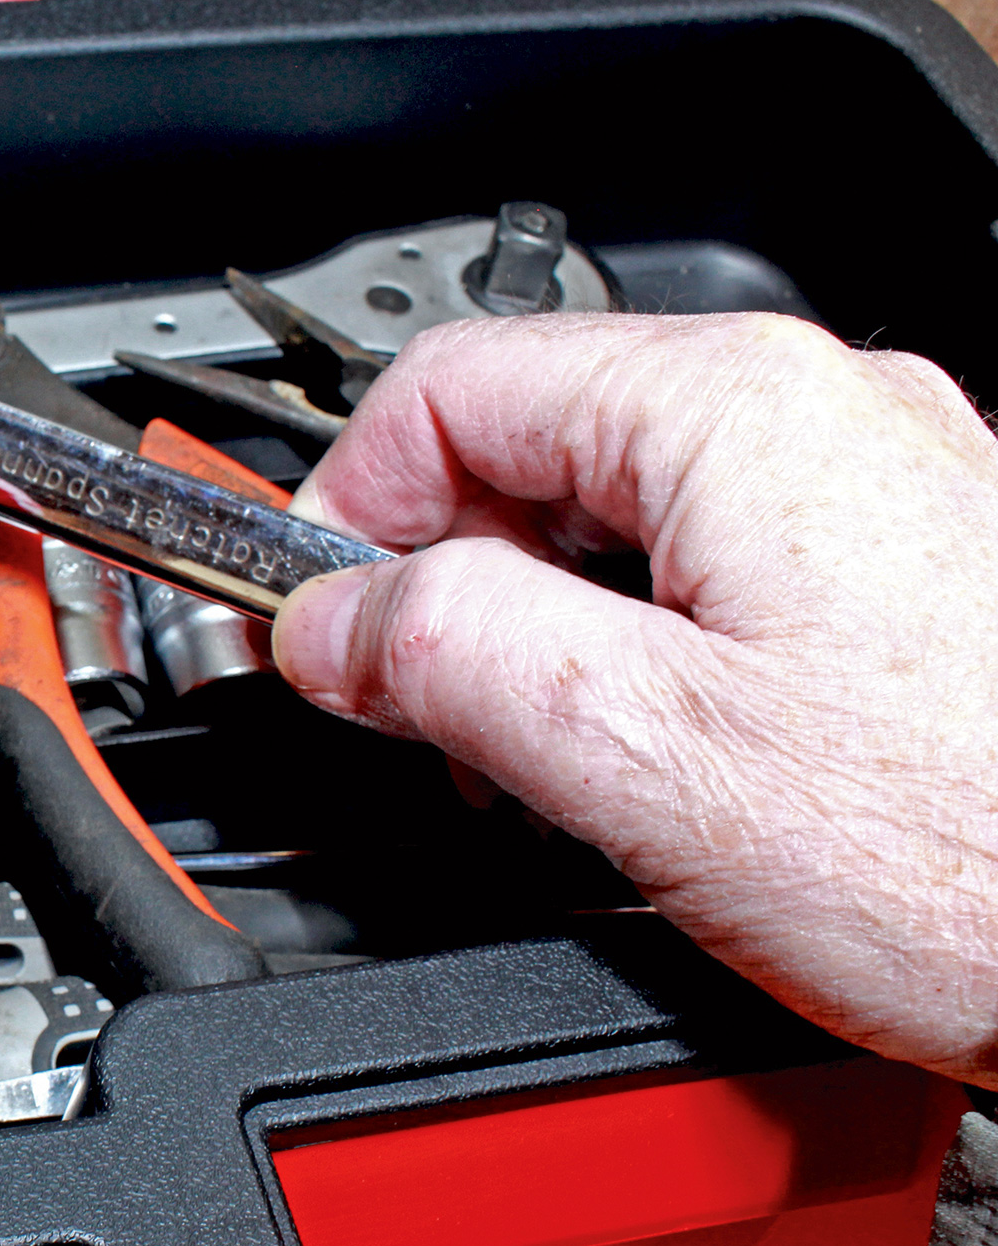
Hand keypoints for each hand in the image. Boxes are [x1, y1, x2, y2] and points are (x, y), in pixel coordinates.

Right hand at [272, 312, 997, 1085]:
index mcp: (735, 411)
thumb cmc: (980, 858)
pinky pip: (713, 573)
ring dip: (537, 630)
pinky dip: (640, 655)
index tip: (315, 625)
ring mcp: (877, 492)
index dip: (345, 509)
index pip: (446, 388)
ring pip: (617, 517)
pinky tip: (654, 764)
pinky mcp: (907, 580)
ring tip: (549, 765)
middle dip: (444, 582)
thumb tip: (332, 625)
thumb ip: (446, 654)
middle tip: (425, 719)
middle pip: (530, 446)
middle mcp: (820, 416)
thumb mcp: (638, 753)